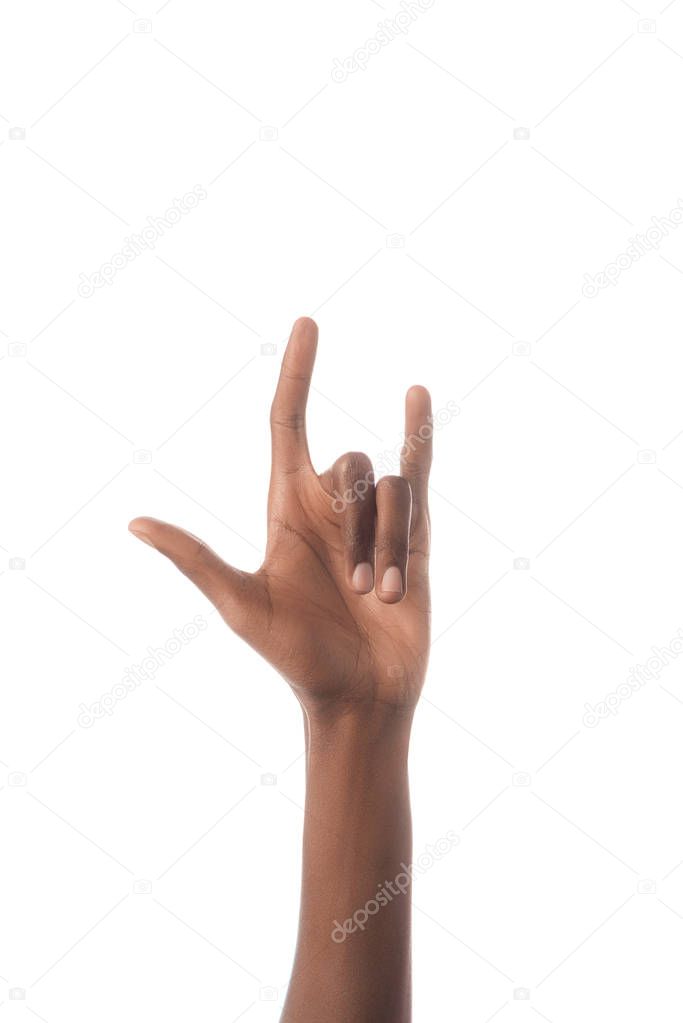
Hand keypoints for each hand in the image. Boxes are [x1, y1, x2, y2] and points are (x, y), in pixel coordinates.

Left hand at [129, 317, 431, 716]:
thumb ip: (195, 559)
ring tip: (381, 595)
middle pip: (347, 464)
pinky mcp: (416, 536)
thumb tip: (133, 523)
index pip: (288, 422)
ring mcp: (374, 520)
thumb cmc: (296, 657)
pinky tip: (415, 397)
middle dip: (355, 520)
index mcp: (286, 510)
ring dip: (387, 542)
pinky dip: (420, 437)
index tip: (306, 325)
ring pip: (388, 487)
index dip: (296, 374)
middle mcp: (329, 506)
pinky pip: (420, 475)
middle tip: (355, 585)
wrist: (359, 697)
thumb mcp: (240, 605)